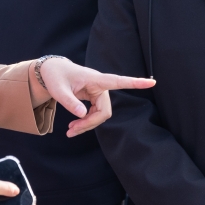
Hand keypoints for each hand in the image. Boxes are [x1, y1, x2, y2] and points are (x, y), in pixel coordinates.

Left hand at [32, 57, 155, 136]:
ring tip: (69, 131)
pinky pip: (95, 115)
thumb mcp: (58, 90)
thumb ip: (69, 102)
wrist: (52, 72)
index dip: (136, 83)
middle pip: (104, 111)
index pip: (119, 81)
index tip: (152, 82)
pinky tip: (74, 126)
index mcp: (95, 79)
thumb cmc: (56, 77)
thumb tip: (83, 115)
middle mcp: (100, 86)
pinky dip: (85, 123)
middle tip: (70, 132)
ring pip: (100, 115)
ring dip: (86, 126)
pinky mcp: (95, 98)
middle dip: (89, 124)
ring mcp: (98, 93)